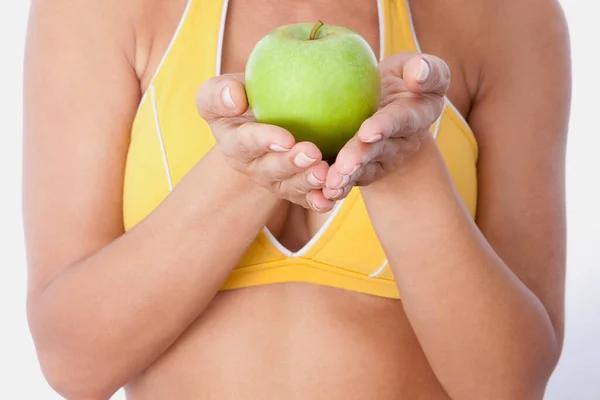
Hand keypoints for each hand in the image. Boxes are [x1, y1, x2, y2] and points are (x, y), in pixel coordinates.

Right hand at [196, 73, 334, 211]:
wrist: (267, 112)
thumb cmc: (243, 96)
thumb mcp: (221, 90)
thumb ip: (219, 93)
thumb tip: (235, 98)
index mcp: (235, 144)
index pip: (246, 142)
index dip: (265, 141)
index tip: (286, 138)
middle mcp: (255, 168)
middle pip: (272, 170)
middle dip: (291, 164)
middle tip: (312, 153)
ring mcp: (278, 182)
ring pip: (293, 187)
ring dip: (309, 182)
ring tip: (325, 174)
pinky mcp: (298, 189)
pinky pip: (310, 198)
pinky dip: (321, 199)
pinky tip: (333, 197)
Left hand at [322, 53, 450, 199]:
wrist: (385, 105)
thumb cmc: (402, 80)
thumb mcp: (414, 67)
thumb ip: (427, 70)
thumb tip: (419, 72)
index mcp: (417, 114)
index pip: (401, 118)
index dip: (385, 125)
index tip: (368, 131)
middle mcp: (401, 142)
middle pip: (378, 150)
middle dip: (360, 158)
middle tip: (343, 167)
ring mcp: (381, 160)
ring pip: (363, 170)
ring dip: (346, 178)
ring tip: (330, 186)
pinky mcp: (362, 171)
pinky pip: (348, 180)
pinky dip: (336, 188)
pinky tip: (321, 195)